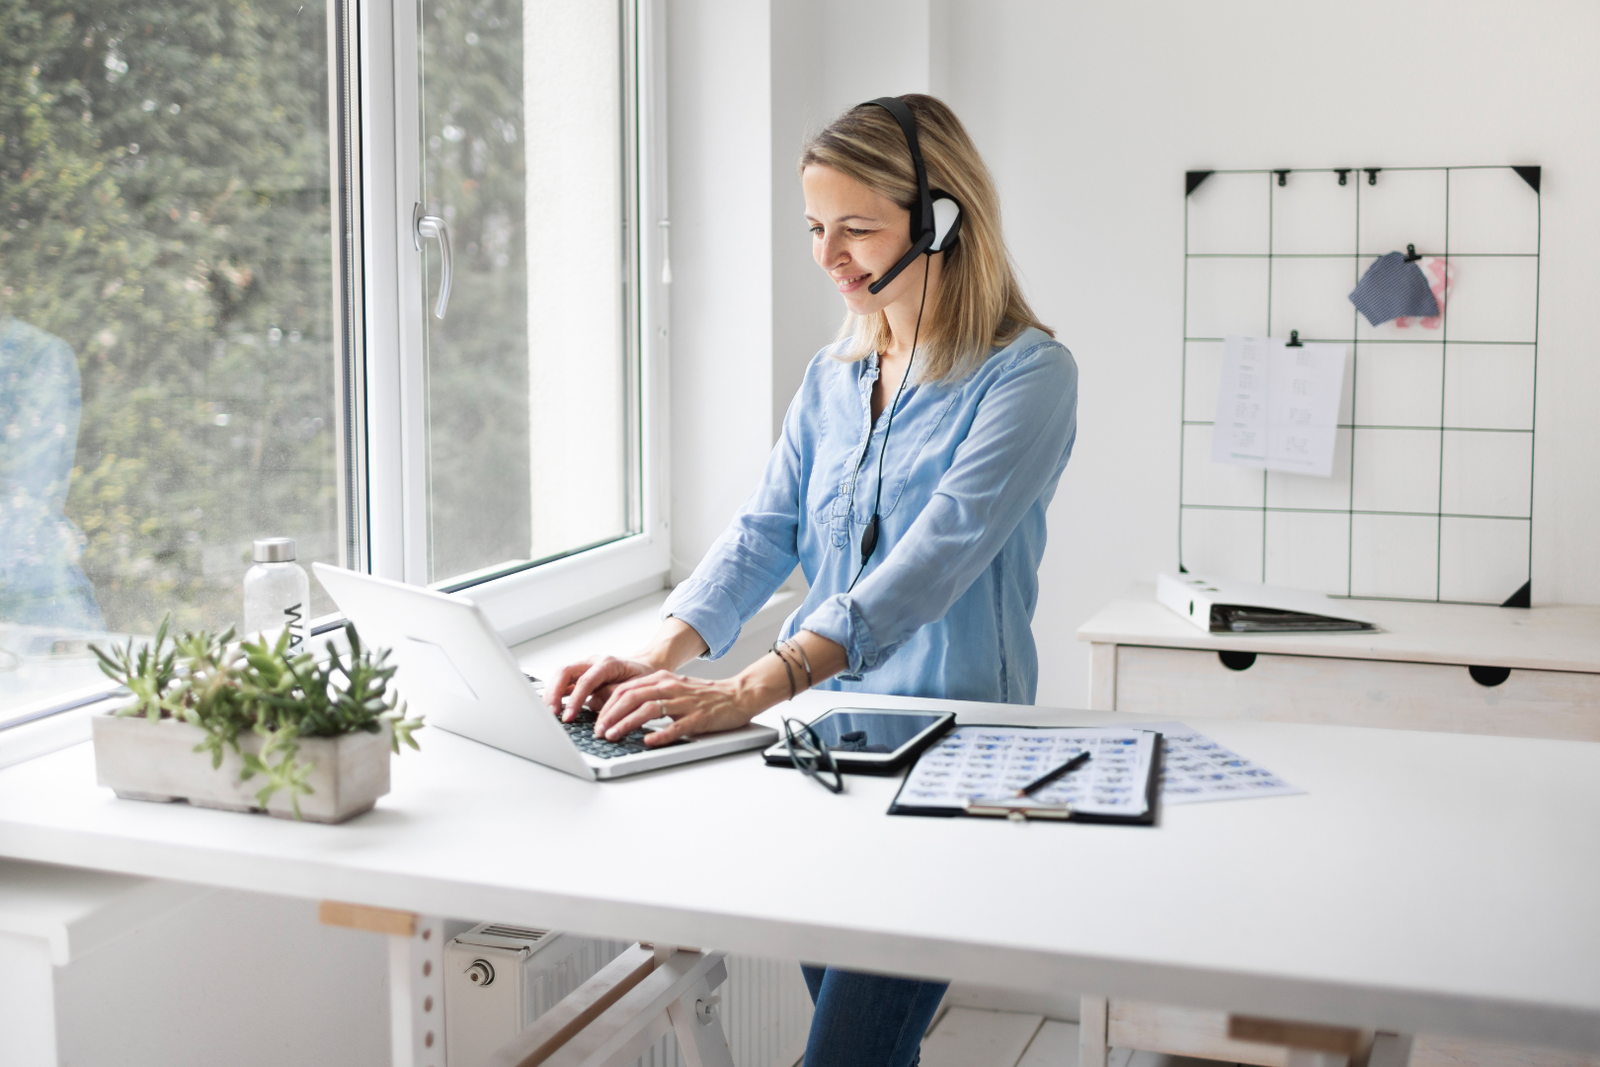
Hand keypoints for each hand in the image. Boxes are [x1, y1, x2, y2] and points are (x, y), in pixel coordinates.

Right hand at [545, 655, 657, 721]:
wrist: (646, 666)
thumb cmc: (642, 676)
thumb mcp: (634, 687)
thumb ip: (613, 695)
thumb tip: (592, 706)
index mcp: (608, 663)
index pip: (585, 681)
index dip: (575, 700)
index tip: (568, 716)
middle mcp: (593, 662)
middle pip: (565, 671)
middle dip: (555, 693)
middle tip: (553, 714)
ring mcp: (586, 666)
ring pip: (561, 674)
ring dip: (552, 693)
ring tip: (550, 712)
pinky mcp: (582, 674)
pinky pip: (565, 681)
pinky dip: (556, 693)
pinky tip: (553, 706)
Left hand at [593, 671, 755, 747]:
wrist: (738, 695)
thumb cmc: (704, 695)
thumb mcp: (673, 688)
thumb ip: (651, 694)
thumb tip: (621, 708)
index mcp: (662, 679)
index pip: (626, 689)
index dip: (607, 705)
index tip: (597, 721)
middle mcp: (671, 687)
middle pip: (632, 697)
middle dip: (611, 715)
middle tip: (599, 731)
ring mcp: (685, 702)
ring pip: (649, 709)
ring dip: (627, 723)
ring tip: (614, 736)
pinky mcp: (699, 717)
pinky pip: (676, 726)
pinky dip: (659, 735)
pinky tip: (648, 742)